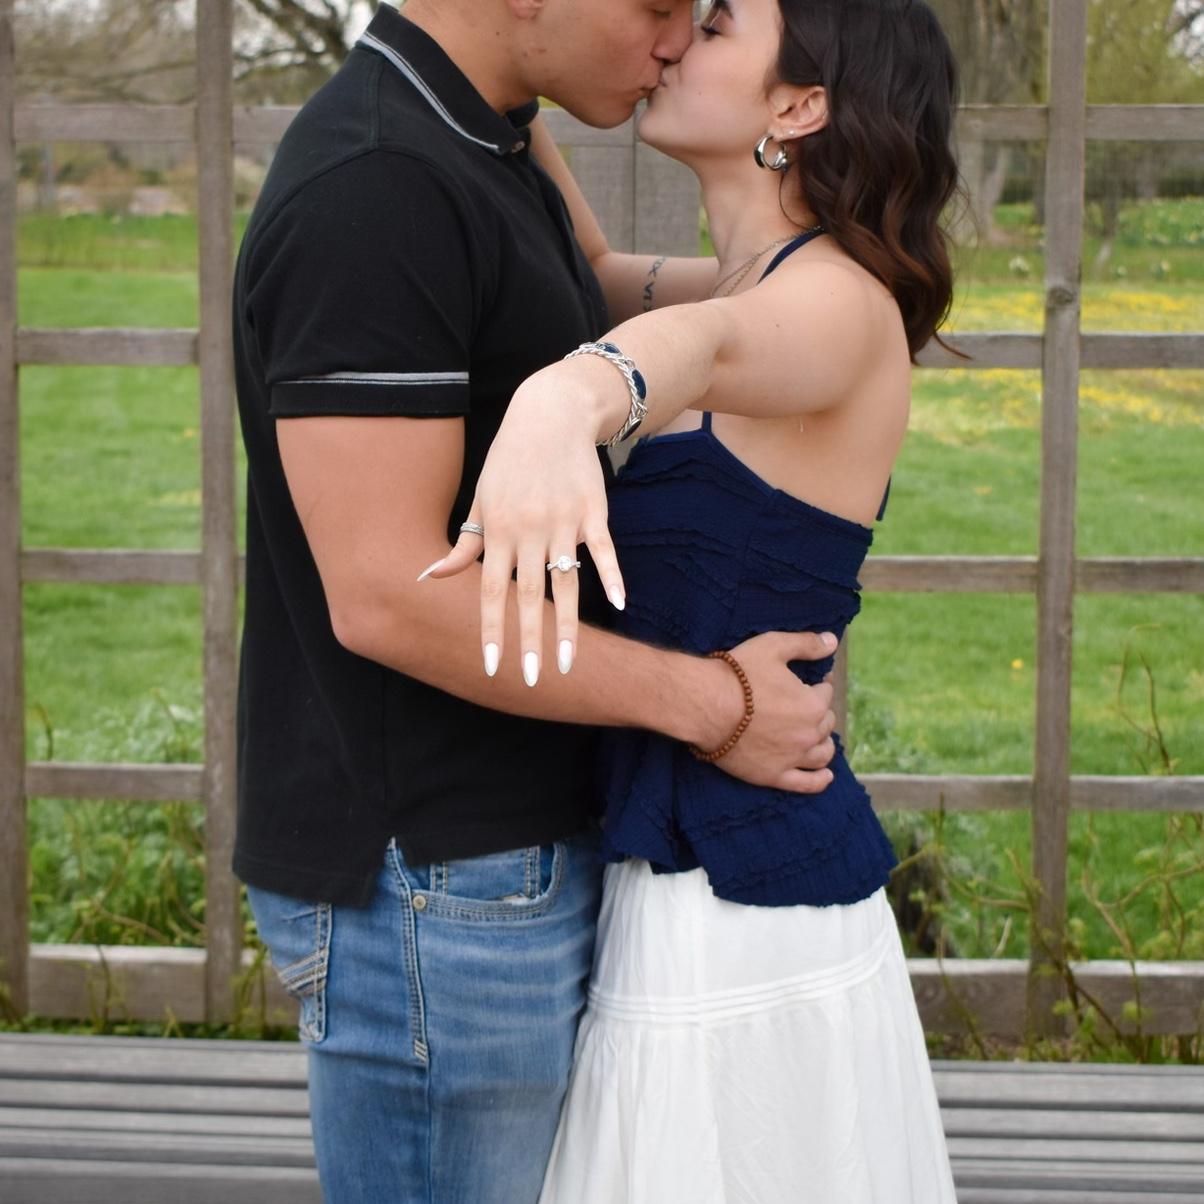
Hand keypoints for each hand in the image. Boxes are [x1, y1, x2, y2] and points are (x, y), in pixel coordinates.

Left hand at [420, 359, 627, 683]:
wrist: (550, 415)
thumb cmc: (508, 463)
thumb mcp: (481, 500)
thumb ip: (464, 545)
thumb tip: (428, 576)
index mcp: (499, 531)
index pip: (492, 592)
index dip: (492, 631)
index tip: (491, 667)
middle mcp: (530, 531)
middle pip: (530, 596)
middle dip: (531, 641)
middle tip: (535, 682)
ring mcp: (564, 521)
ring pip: (567, 582)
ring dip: (568, 624)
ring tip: (570, 662)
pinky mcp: (594, 511)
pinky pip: (604, 550)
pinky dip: (612, 575)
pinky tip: (618, 604)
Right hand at [700, 631, 838, 793]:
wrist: (705, 706)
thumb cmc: (737, 674)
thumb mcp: (773, 647)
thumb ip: (807, 643)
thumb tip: (832, 640)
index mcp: (812, 704)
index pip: (825, 692)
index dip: (817, 684)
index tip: (809, 681)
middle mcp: (809, 734)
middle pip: (825, 723)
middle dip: (819, 711)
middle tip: (802, 704)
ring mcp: (792, 758)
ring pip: (821, 754)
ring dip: (823, 743)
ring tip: (817, 737)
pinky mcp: (773, 775)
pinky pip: (805, 783)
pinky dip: (820, 780)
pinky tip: (826, 776)